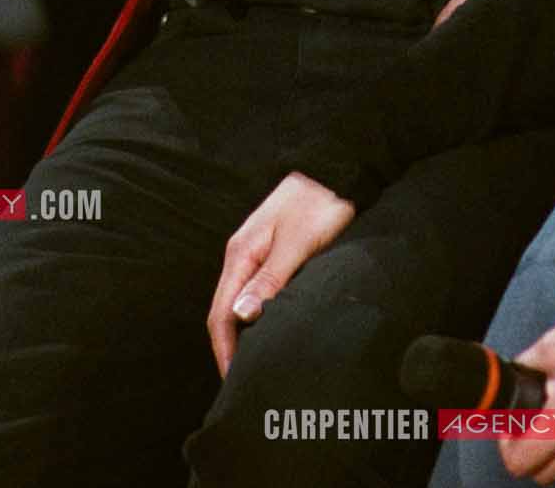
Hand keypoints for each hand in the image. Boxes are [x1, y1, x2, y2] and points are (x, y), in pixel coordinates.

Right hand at [207, 175, 355, 375]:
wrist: (334, 172)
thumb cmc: (319, 204)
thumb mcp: (298, 243)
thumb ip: (270, 279)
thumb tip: (242, 315)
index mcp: (241, 253)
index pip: (220, 312)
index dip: (224, 350)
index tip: (233, 380)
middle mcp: (242, 254)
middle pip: (225, 311)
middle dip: (229, 348)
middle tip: (243, 382)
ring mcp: (255, 253)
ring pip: (239, 303)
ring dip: (242, 334)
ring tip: (252, 365)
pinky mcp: (271, 253)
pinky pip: (254, 292)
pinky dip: (254, 317)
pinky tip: (265, 332)